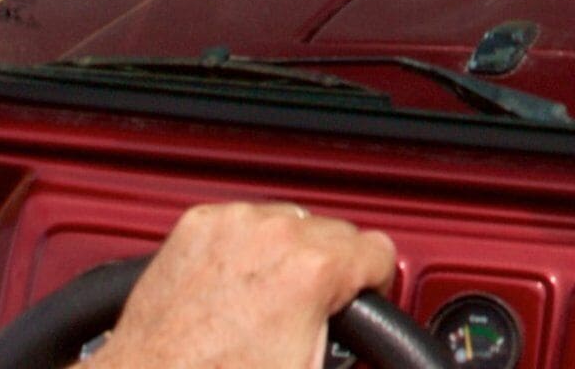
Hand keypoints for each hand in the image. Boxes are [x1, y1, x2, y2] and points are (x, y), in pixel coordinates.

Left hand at [106, 202, 398, 368]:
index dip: (372, 285)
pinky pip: (243, 221)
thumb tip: (370, 343)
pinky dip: (244, 246)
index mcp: (311, 268)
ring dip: (286, 253)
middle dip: (329, 270)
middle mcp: (272, 234)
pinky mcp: (196, 226)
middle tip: (309, 310)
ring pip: (290, 220)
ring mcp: (231, 225)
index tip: (360, 300)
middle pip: (336, 231)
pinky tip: (235, 283)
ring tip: (267, 298)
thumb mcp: (309, 364)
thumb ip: (358, 337)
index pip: (378, 250)